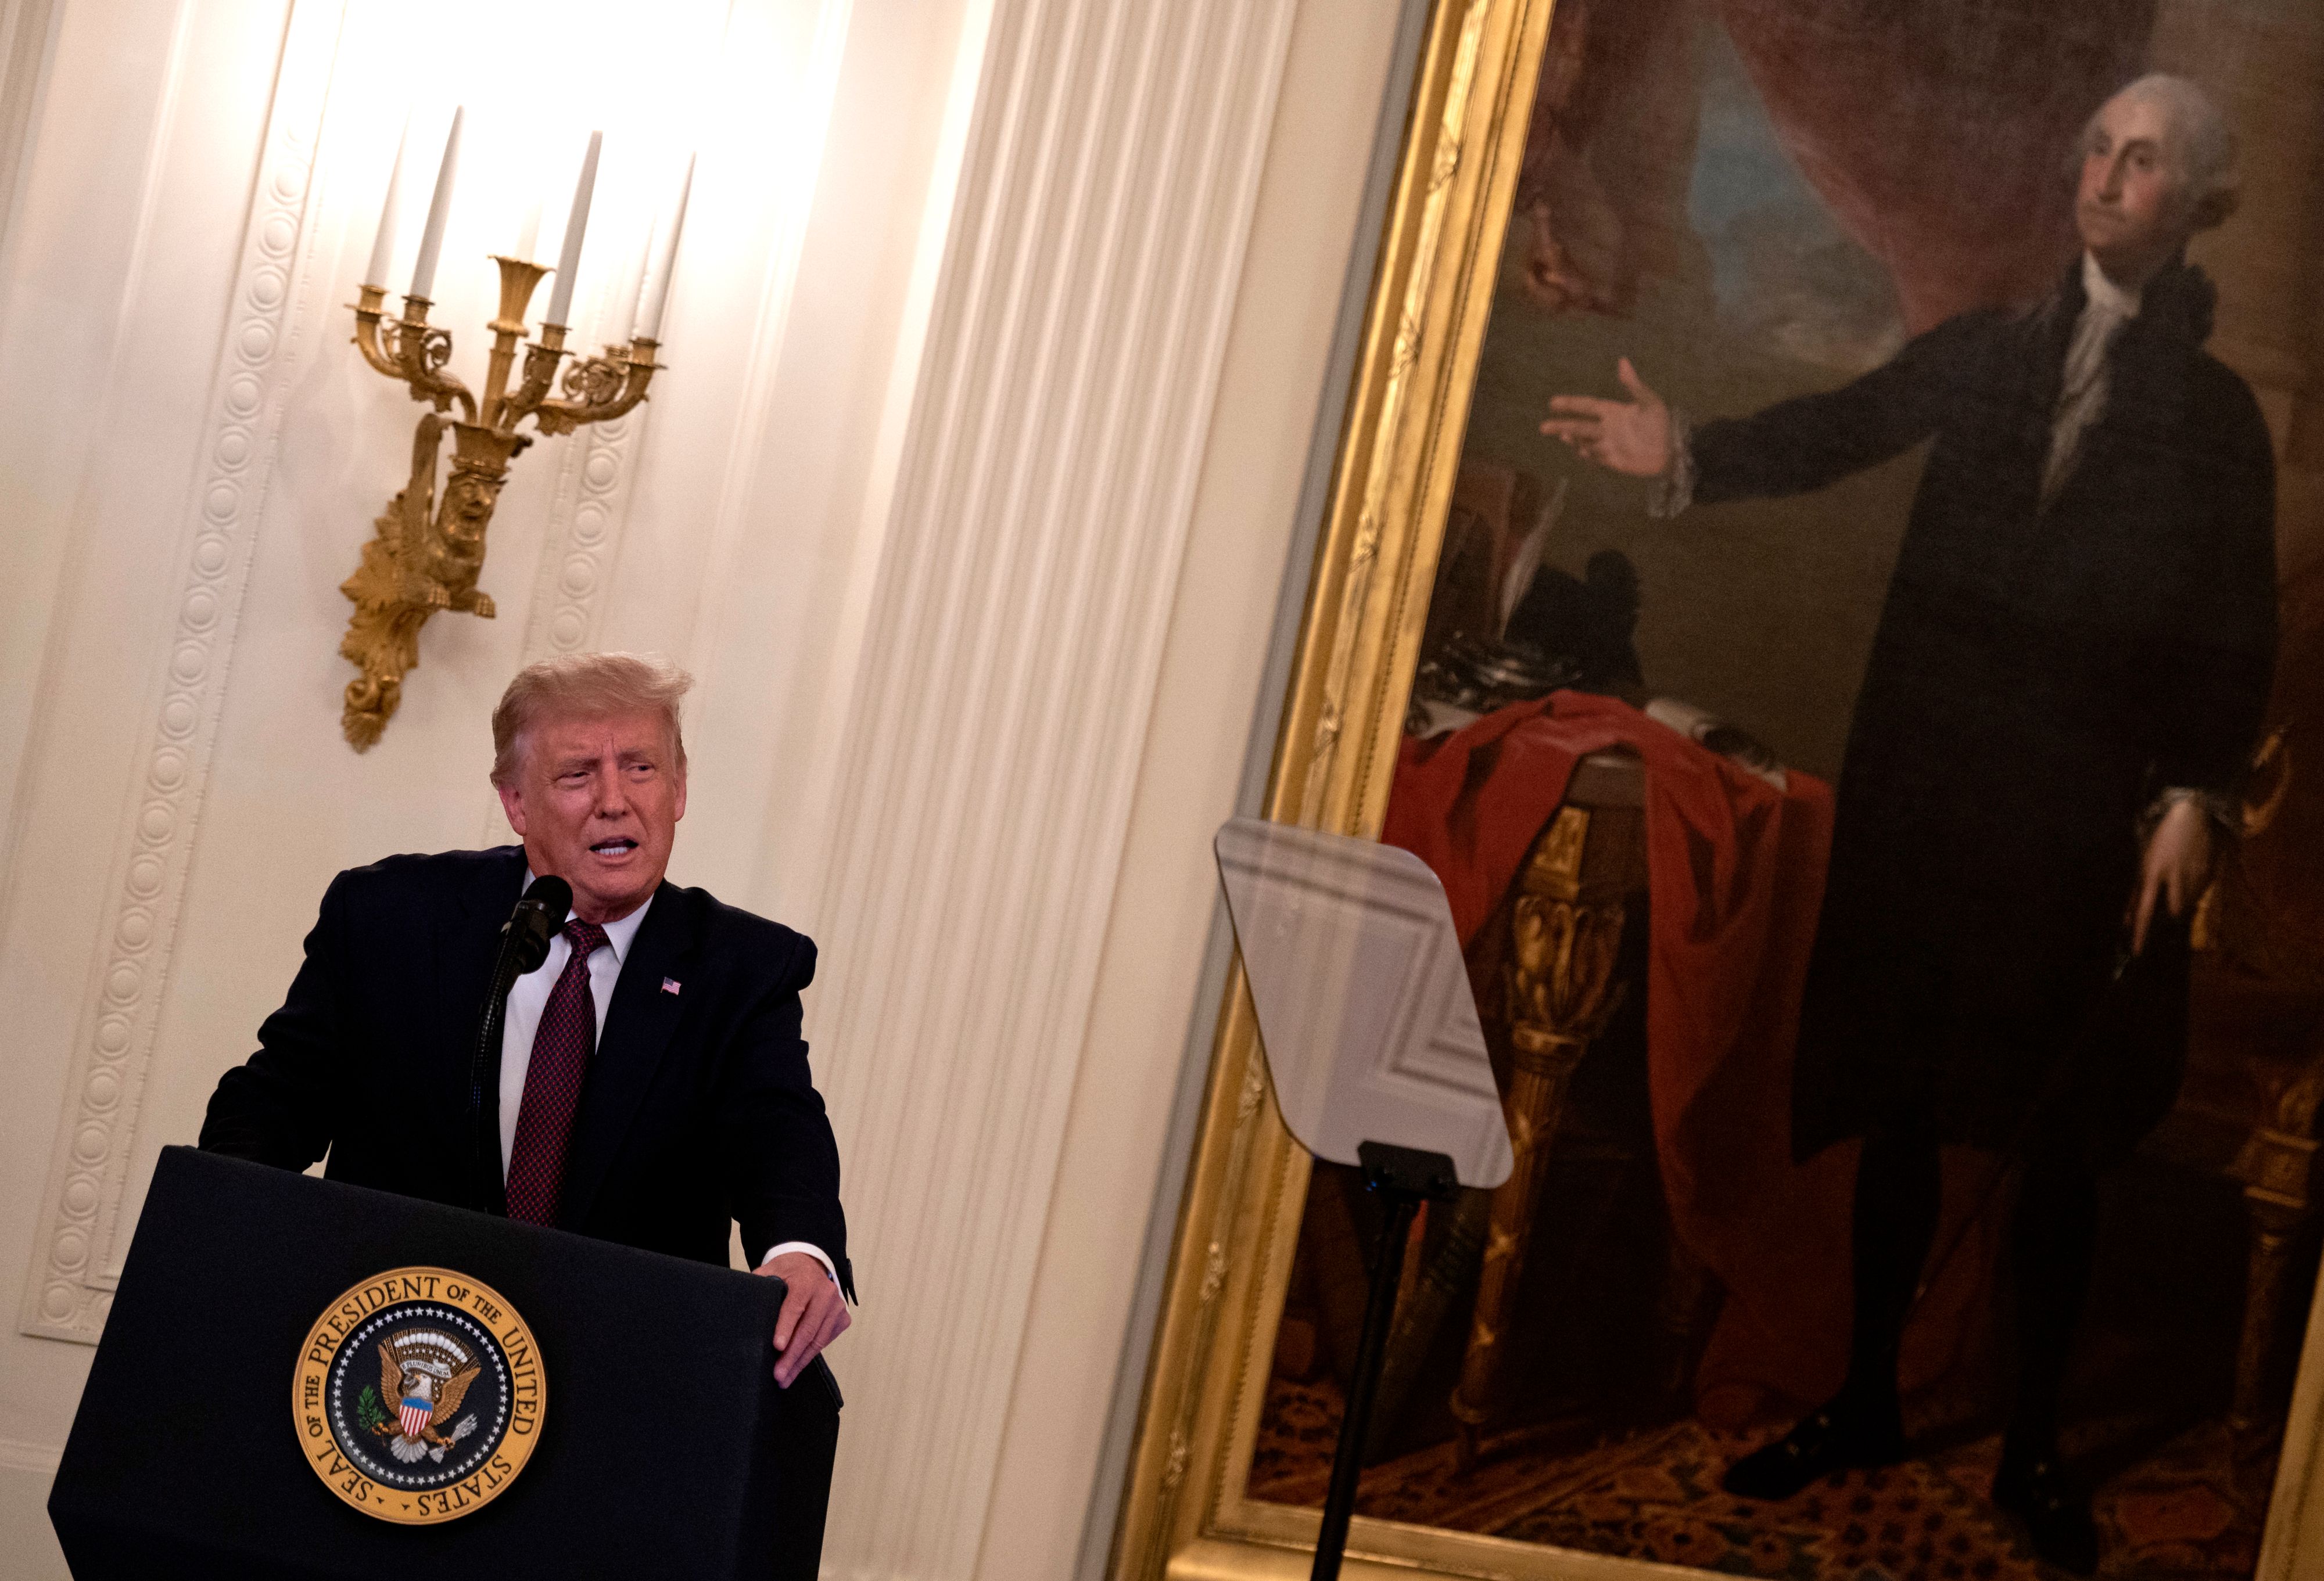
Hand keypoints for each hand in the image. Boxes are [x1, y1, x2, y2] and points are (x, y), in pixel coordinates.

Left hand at [757, 1250, 849, 1387]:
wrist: (813, 1265)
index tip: (777, 1346)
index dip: (785, 1327)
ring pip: (818, 1341)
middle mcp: (825, 1294)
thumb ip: (759, 1285)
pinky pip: (825, 1342)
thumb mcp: (771, 1270)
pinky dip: (810, 1356)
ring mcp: (837, 1307)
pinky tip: (796, 1368)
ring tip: (785, 1378)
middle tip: (778, 1374)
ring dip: (800, 1362)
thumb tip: (742, 1303)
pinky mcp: (842, 1319)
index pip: (795, 1307)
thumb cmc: (789, 1272)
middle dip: (792, 1355)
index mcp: (806, 1281)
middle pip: (808, 1330)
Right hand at [1540, 358, 1671, 477]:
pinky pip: (1596, 457)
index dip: (1570, 404)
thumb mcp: (1650, 401)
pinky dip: (1588, 454)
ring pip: (1584, 441)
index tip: (1552, 403)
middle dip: (1561, 425)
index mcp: (1612, 411)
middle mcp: (1606, 428)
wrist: (1672, 450)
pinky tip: (1582, 450)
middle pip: (1579, 426)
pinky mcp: (1612, 461)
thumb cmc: (1662, 423)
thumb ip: (1633, 385)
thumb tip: (1623, 361)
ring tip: (1563, 435)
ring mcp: (1608, 444)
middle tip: (1543, 427)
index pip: (1587, 406)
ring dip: (1573, 439)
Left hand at [2130, 797, 2214, 954]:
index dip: (2140, 933)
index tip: (2136, 952)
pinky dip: (2194, 892)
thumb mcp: (2142, 863)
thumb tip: (2128, 919)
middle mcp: (2173, 876)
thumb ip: (2136, 893)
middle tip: (2166, 916)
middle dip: (2170, 918)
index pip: (2144, 910)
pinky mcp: (2209, 873)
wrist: (2192, 813)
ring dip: (2182, 904)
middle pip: (2173, 911)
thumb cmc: (2160, 837)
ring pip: (2188, 903)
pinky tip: (2191, 876)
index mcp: (2151, 872)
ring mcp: (2194, 875)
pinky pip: (2200, 892)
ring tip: (2179, 889)